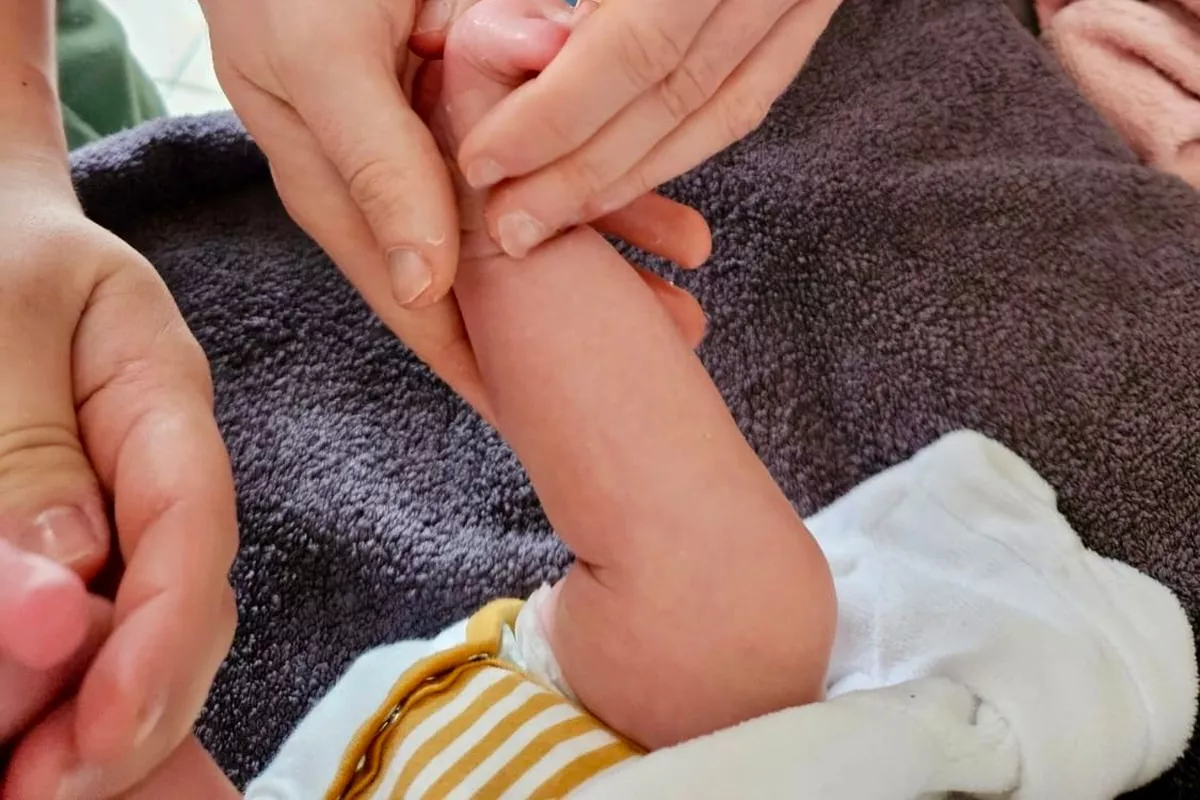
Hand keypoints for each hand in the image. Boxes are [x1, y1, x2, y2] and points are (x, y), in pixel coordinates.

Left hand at [0, 159, 237, 799]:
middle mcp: (156, 470)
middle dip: (130, 714)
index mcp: (161, 397)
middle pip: (186, 606)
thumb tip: (64, 584)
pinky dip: (67, 694)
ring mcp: (119, 509)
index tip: (93, 738)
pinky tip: (28, 735)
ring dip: (97, 724)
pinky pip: (93, 628)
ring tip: (25, 781)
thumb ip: (27, 442)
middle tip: (39, 790)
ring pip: (144, 633)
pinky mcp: (75, 542)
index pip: (192, 529)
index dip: (161, 643)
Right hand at [201, 0, 711, 415]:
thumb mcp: (325, 68)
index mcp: (352, 199)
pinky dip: (610, 173)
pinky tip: (661, 199)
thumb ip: (377, 169)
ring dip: (617, 241)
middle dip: (580, 313)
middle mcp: (404, 184)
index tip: (553, 418)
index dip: (491, 367)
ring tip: (689, 270)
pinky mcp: (485, 97)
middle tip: (670, 334)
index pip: (427, 310)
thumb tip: (426, 285)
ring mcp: (449, 143)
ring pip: (541, 215)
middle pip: (502, 276)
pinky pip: (557, 150)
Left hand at [419, 0, 842, 257]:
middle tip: (513, 226)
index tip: (483, 160)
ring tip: (559, 216)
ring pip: (719, 108)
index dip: (553, 116)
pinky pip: (751, 93)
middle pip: (672, 94)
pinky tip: (630, 172)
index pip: (632, 49)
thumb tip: (505, 37)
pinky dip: (688, 141)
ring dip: (634, 175)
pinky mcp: (811, 4)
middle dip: (583, 171)